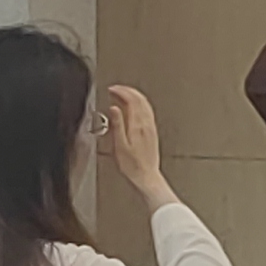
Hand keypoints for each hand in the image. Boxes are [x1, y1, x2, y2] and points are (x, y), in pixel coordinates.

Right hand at [100, 85, 173, 204]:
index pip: (131, 100)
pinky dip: (140, 104)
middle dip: (128, 91)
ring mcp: (151, 128)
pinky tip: (135, 108)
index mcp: (138, 126)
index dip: (121, 91)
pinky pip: (148, 112)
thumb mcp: (119, 146)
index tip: (112, 89)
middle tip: (117, 89)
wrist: (146, 177)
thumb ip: (117, 125)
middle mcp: (146, 124)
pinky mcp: (152, 133)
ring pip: (145, 104)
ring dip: (135, 96)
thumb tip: (114, 109)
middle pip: (140, 99)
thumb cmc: (132, 166)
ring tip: (124, 94)